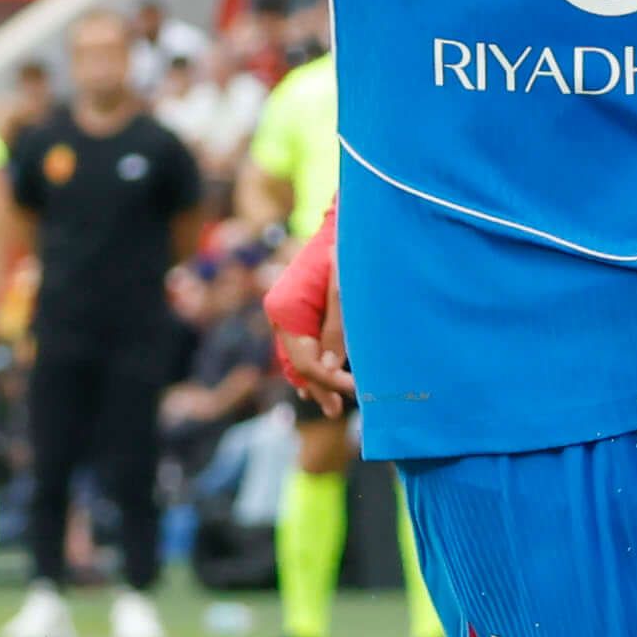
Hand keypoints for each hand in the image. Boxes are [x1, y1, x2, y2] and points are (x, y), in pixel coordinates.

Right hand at [268, 211, 353, 412]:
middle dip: (320, 387)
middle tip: (337, 410)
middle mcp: (279, 314)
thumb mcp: (346, 295)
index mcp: (284, 311)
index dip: (330, 380)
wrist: (343, 225)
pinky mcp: (297, 310)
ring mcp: (286, 313)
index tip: (357, 389)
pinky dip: (311, 363)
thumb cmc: (347, 255)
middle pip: (297, 363)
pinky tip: (321, 381)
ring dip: (315, 380)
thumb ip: (337, 333)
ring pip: (297, 356)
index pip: (304, 361)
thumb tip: (329, 371)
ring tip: (331, 405)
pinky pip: (300, 344)